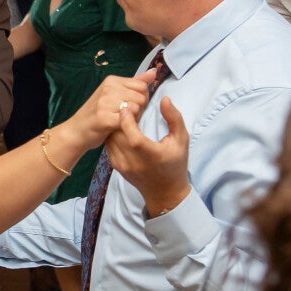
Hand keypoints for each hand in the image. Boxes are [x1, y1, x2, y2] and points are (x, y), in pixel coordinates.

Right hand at [62, 75, 154, 145]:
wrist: (76, 131)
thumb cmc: (97, 114)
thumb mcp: (115, 94)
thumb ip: (135, 83)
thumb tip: (154, 72)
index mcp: (111, 80)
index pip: (142, 85)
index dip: (141, 98)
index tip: (130, 106)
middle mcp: (108, 88)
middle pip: (141, 97)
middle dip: (138, 109)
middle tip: (125, 116)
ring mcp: (105, 102)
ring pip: (137, 107)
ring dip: (133, 118)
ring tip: (121, 121)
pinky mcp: (104, 118)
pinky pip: (128, 119)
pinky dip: (126, 125)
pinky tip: (116, 127)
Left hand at [106, 97, 191, 217]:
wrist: (165, 192)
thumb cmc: (176, 164)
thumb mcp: (181, 140)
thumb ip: (174, 118)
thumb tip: (164, 99)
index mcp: (149, 154)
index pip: (130, 133)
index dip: (127, 117)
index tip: (130, 105)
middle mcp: (132, 161)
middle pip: (116, 133)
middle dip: (119, 118)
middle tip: (126, 107)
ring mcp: (122, 165)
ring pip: (110, 138)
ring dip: (115, 126)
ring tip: (124, 117)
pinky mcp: (116, 166)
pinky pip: (109, 145)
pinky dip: (113, 135)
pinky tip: (121, 129)